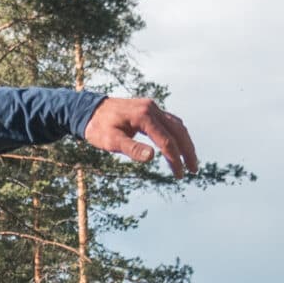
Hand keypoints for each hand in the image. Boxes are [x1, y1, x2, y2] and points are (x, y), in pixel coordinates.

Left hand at [84, 95, 198, 175]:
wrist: (90, 110)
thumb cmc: (98, 127)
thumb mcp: (110, 141)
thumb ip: (131, 148)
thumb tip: (152, 157)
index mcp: (143, 116)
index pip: (166, 141)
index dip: (175, 160)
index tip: (179, 175)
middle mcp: (151, 108)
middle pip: (178, 131)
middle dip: (188, 152)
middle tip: (194, 170)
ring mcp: (152, 107)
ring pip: (177, 125)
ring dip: (185, 143)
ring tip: (190, 161)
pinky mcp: (150, 109)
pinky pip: (170, 122)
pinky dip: (178, 135)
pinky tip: (179, 146)